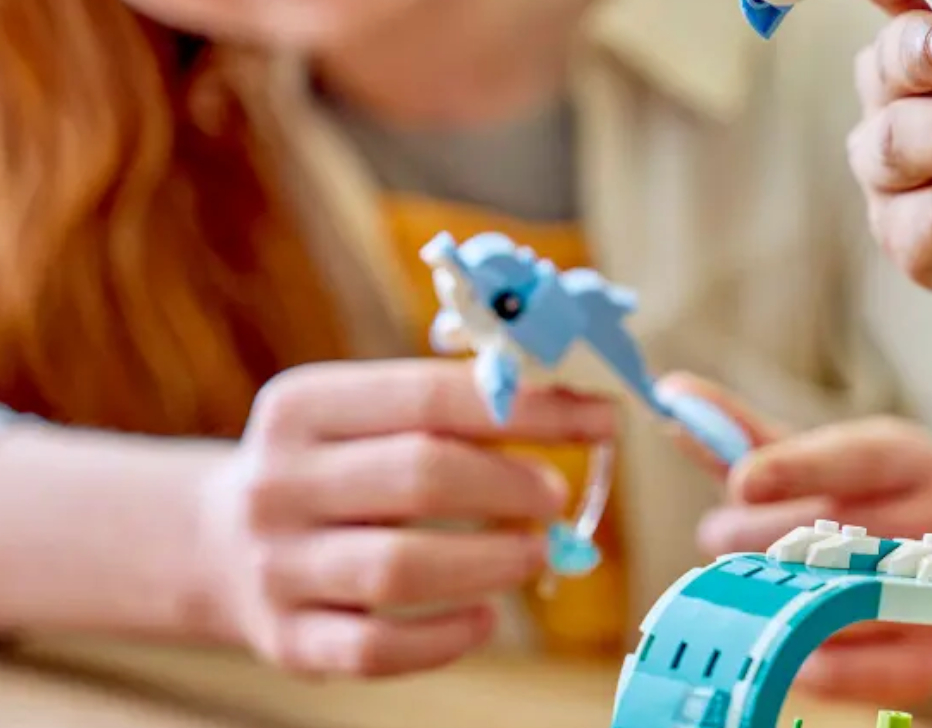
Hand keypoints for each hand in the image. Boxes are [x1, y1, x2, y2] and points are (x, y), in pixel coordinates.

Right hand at [193, 359, 616, 677]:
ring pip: (400, 569)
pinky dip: (446, 638)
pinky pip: (376, 649)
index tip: (601, 418)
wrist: (215, 542)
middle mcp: (278, 483)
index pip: (432, 396)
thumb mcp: (368, 415)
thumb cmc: (338, 466)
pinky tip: (485, 617)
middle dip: (510, 486)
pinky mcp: (286, 640)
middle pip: (420, 476)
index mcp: (304, 406)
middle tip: (558, 496)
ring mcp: (277, 567)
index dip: (530, 408)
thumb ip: (460, 406)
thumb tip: (589, 408)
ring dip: (491, 562)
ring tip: (539, 553)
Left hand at [657, 374, 931, 706]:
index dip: (802, 468)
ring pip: (857, 597)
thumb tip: (674, 395)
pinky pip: (876, 670)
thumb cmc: (832, 505)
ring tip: (739, 587)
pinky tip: (779, 645)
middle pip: (850, 532)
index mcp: (910, 456)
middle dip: (768, 537)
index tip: (742, 481)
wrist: (893, 572)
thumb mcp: (790, 464)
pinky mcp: (928, 657)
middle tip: (716, 537)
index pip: (862, 457)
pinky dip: (822, 665)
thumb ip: (736, 435)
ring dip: (786, 598)